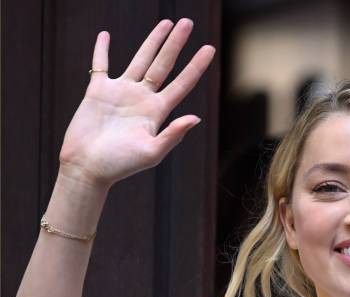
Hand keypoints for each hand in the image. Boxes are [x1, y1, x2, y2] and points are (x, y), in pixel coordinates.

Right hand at [58, 18, 214, 188]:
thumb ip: (173, 135)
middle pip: (164, 64)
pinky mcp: (98, 92)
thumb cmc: (120, 165)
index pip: (182, 84)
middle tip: (188, 22)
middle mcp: (142, 99)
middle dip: (176, 44)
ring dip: (152, 41)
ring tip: (166, 23)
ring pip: (140, 60)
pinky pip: (101, 65)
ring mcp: (121, 93)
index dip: (196, 66)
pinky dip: (102, 50)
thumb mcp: (151, 153)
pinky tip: (105, 36)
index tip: (209, 48)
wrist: (88, 167)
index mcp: (157, 112)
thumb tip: (196, 118)